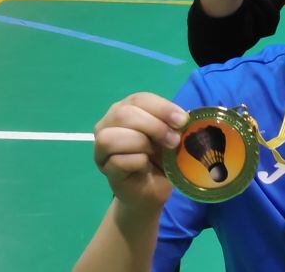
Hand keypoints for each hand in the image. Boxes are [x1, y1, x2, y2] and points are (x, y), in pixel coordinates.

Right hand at [93, 93, 188, 212]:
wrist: (153, 187)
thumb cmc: (161, 156)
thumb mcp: (170, 135)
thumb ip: (173, 123)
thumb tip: (182, 118)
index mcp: (127, 109)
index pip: (139, 99)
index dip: (162, 108)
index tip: (182, 121)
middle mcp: (108, 124)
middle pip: (123, 114)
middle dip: (154, 126)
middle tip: (173, 141)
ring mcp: (102, 148)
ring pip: (112, 137)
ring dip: (141, 143)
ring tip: (157, 154)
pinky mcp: (105, 170)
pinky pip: (117, 161)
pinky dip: (138, 162)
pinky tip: (147, 166)